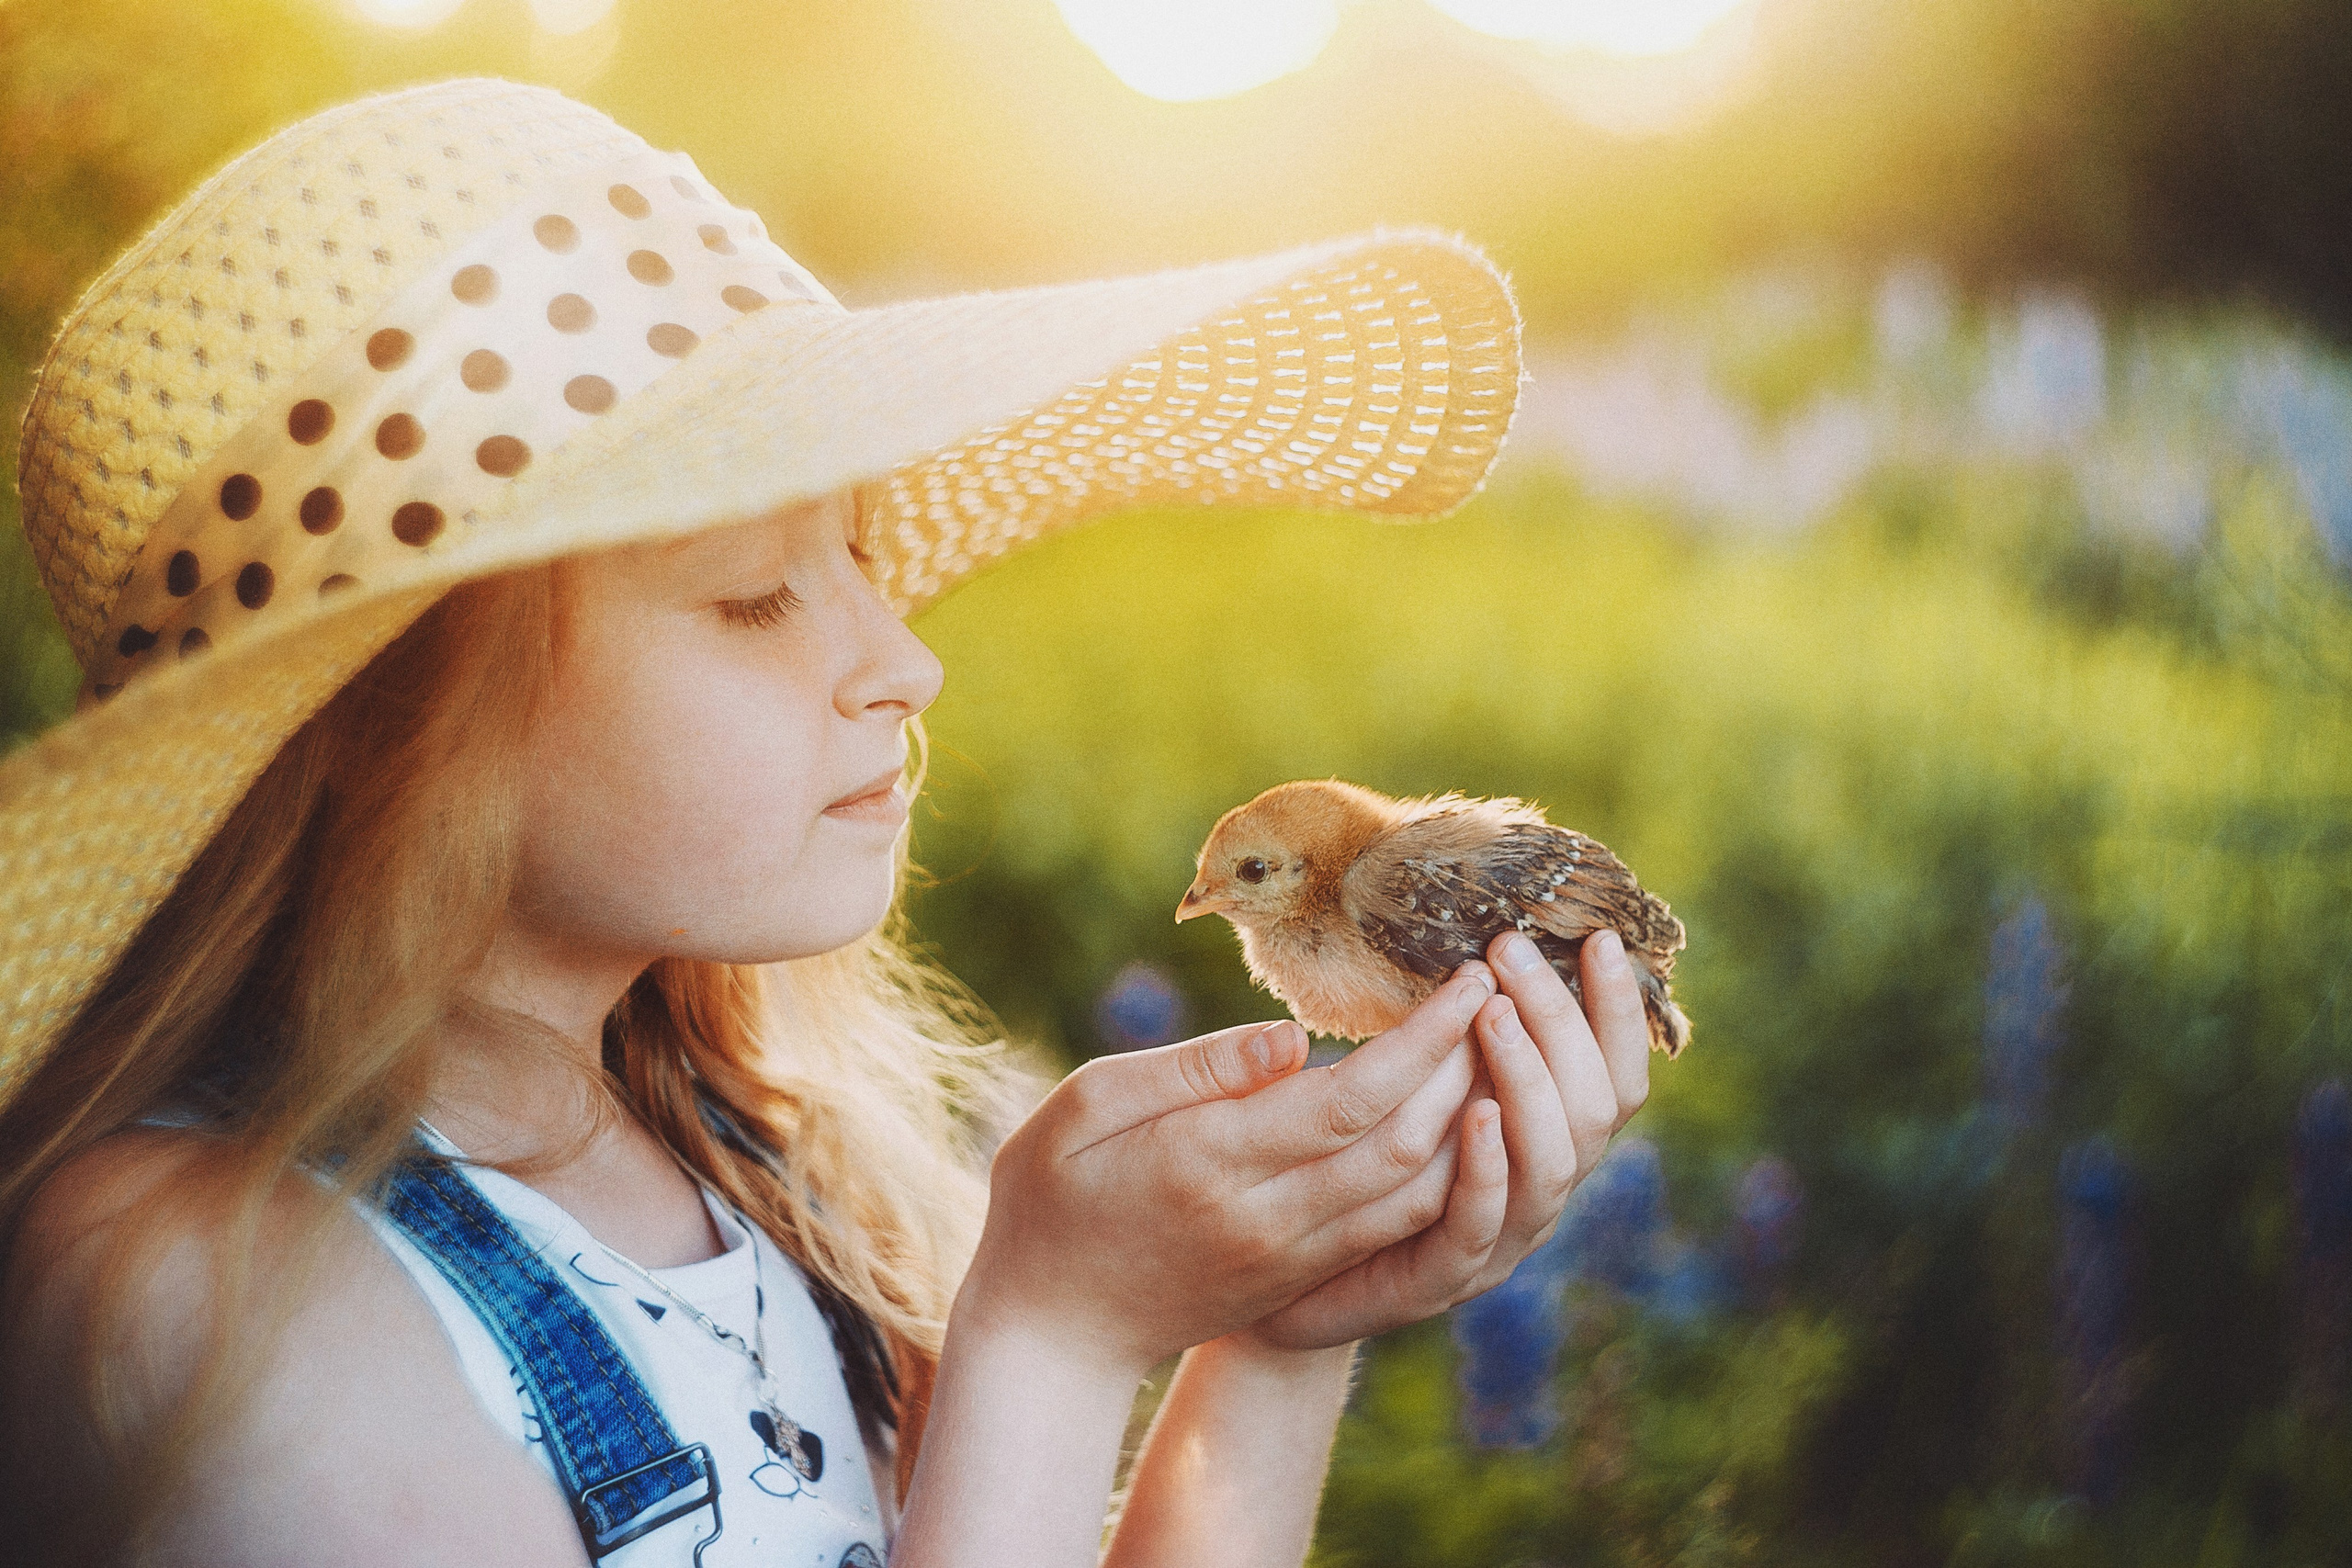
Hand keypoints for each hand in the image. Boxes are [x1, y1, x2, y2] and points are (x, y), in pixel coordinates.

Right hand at [954, 968, 1496, 1379]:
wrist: (1049, 1335)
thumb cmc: (1049, 1200)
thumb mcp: (1084, 1109)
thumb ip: (1191, 1069)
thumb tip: (1294, 1039)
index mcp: (1210, 1160)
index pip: (1352, 1098)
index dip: (1427, 1039)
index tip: (1471, 979)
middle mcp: (1267, 1217)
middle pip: (1405, 1145)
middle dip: (1468, 1069)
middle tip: (1505, 995)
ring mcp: (1291, 1257)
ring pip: (1414, 1193)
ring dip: (1469, 1122)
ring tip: (1497, 1049)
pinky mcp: (1301, 1280)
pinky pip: (1394, 1227)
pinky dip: (1442, 1170)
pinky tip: (1458, 1116)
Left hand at [1245, 926, 1650, 1348]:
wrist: (1284, 1284)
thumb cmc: (1349, 1166)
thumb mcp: (1405, 1086)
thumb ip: (1448, 1033)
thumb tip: (1470, 943)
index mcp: (1540, 1141)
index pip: (1611, 1075)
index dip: (1616, 1012)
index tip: (1598, 938)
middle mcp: (1536, 1190)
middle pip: (1595, 1109)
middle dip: (1562, 1022)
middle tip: (1512, 953)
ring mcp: (1497, 1240)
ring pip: (1551, 1164)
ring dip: (1527, 1079)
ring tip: (1496, 1015)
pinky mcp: (1441, 1279)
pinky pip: (1480, 1225)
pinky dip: (1486, 1168)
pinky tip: (1476, 1113)